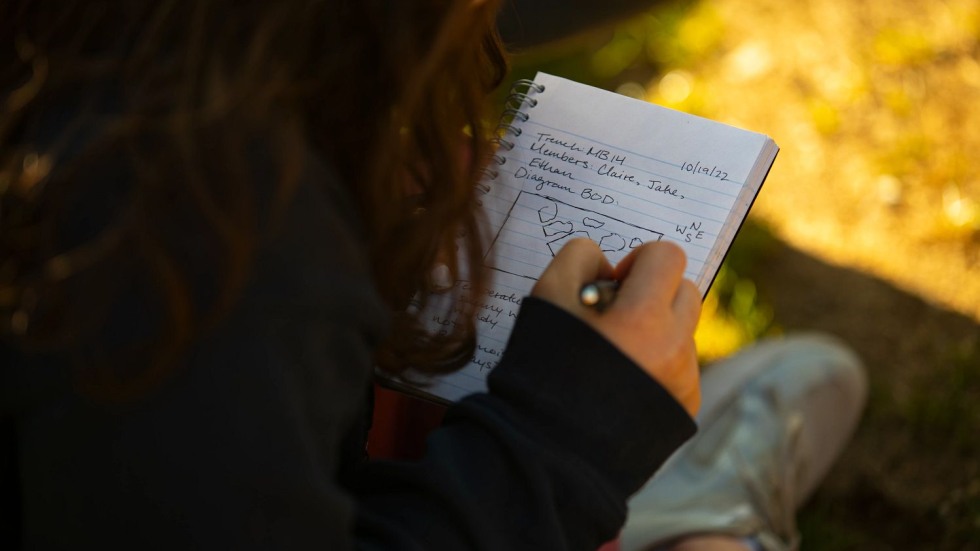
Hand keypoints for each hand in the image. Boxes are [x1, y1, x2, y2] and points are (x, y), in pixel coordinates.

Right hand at [531, 239, 701, 415]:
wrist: (550, 449)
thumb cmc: (543, 368)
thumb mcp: (547, 296)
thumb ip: (578, 258)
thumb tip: (606, 264)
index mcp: (644, 318)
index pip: (667, 256)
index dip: (638, 260)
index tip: (613, 284)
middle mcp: (676, 348)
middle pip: (685, 291)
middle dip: (653, 292)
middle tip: (614, 314)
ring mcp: (685, 380)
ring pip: (684, 330)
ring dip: (656, 329)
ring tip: (614, 354)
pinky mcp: (685, 406)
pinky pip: (682, 366)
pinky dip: (658, 365)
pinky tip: (623, 382)